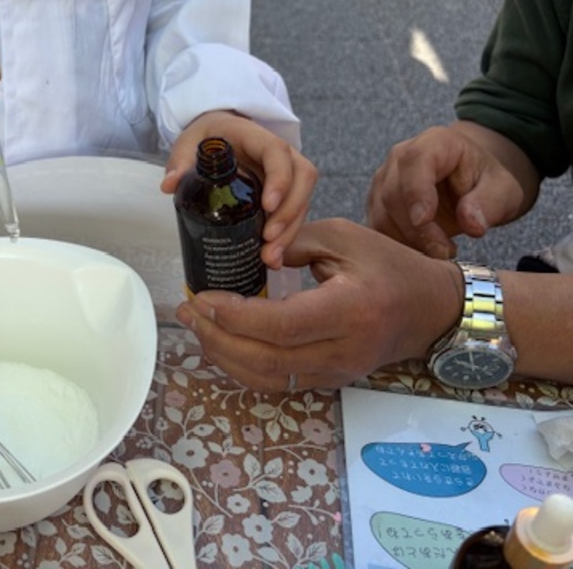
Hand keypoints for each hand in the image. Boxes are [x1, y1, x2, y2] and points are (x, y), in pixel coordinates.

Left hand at [161, 110, 316, 268]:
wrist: (219, 135)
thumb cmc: (207, 137)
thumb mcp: (189, 144)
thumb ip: (180, 162)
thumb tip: (169, 185)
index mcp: (257, 137)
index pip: (277, 152)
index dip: (279, 178)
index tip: (267, 205)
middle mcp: (281, 154)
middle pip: (301, 178)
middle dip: (289, 212)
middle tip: (268, 238)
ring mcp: (287, 173)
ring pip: (302, 199)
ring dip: (290, 230)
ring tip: (270, 257)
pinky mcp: (285, 193)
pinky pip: (294, 213)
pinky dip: (287, 236)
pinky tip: (273, 258)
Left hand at [174, 218, 462, 390]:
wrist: (432, 309)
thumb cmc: (389, 265)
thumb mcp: (344, 236)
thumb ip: (294, 242)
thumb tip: (253, 259)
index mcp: (350, 310)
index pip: (282, 326)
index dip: (236, 317)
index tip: (202, 298)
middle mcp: (343, 351)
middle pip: (267, 360)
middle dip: (217, 338)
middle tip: (186, 311)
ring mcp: (336, 372)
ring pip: (268, 379)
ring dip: (224, 356)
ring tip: (196, 326)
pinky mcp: (330, 380)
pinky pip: (278, 382)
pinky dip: (243, 366)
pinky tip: (222, 342)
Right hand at [367, 123, 531, 258]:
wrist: (466, 183)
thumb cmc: (483, 181)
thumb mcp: (503, 189)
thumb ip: (490, 203)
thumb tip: (472, 224)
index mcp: (435, 143)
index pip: (414, 161)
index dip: (416, 192)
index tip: (424, 220)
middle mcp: (400, 157)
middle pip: (393, 194)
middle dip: (417, 229)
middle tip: (444, 251)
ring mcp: (384, 180)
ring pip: (381, 215)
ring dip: (407, 240)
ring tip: (439, 251)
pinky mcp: (377, 204)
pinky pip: (378, 228)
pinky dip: (397, 245)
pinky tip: (423, 250)